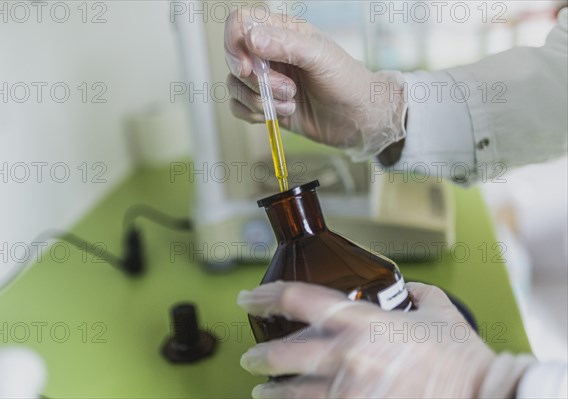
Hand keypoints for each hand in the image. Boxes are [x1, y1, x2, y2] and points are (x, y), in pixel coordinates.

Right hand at [224, 9, 406, 158]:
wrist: (359, 120)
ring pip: (236, 85)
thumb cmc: (348, 82)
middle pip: (235, 58)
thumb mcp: (321, 57)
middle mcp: (270, 53)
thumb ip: (286, 44)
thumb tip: (252, 39)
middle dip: (258, 81)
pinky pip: (238, 107)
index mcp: (283, 32)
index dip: (235, 44)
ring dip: (260, 100)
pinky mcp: (266, 104)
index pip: (240, 23)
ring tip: (291, 104)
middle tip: (288, 89)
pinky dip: (253, 114)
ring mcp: (267, 80)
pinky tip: (281, 114)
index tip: (248, 67)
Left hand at [238, 281, 533, 397]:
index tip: (249, 297)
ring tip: (264, 392)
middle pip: (283, 353)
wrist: (483, 397)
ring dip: (273, 392)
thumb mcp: (440, 313)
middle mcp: (348, 355)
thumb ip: (418, 294)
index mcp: (363, 321)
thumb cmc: (462, 359)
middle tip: (251, 357)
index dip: (266, 295)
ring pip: (292, 393)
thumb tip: (406, 289)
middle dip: (260, 356)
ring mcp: (349, 391)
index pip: (299, 299)